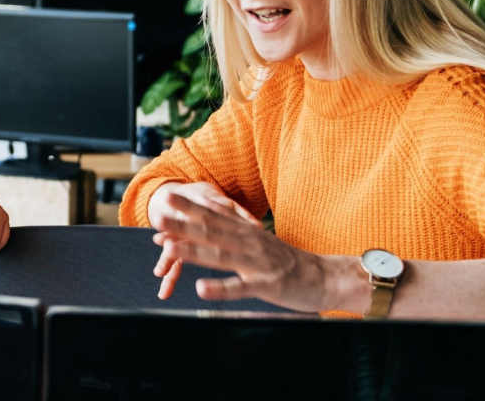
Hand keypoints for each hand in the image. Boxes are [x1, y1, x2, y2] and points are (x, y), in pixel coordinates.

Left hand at [153, 194, 334, 311]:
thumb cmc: (288, 261)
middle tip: (159, 214)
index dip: (190, 207)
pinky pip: (240, 287)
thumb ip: (235, 228)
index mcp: (247, 232)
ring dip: (194, 251)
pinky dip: (220, 287)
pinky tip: (201, 288)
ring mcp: (257, 263)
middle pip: (212, 230)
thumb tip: (211, 212)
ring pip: (221, 255)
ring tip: (170, 248)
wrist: (325, 277)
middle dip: (183, 222)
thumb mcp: (259, 239)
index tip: (168, 196)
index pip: (215, 215)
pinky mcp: (267, 285)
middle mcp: (249, 242)